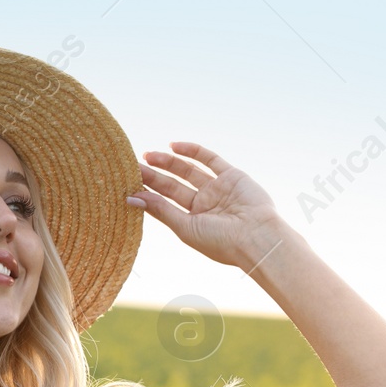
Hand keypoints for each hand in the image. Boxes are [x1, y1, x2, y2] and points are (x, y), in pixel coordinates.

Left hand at [128, 141, 284, 270]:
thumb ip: (161, 210)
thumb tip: (132, 198)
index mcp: (192, 222)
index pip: (164, 203)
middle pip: (172, 186)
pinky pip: (210, 159)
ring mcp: (218, 189)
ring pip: (188, 171)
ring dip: (168, 162)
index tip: (128, 183)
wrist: (257, 236)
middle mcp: (204, 205)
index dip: (147, 192)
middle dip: (153, 175)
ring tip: (148, 155)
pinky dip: (192, 151)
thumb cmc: (221, 241)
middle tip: (133, 165)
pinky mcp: (231, 175)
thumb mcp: (185, 227)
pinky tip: (173, 146)